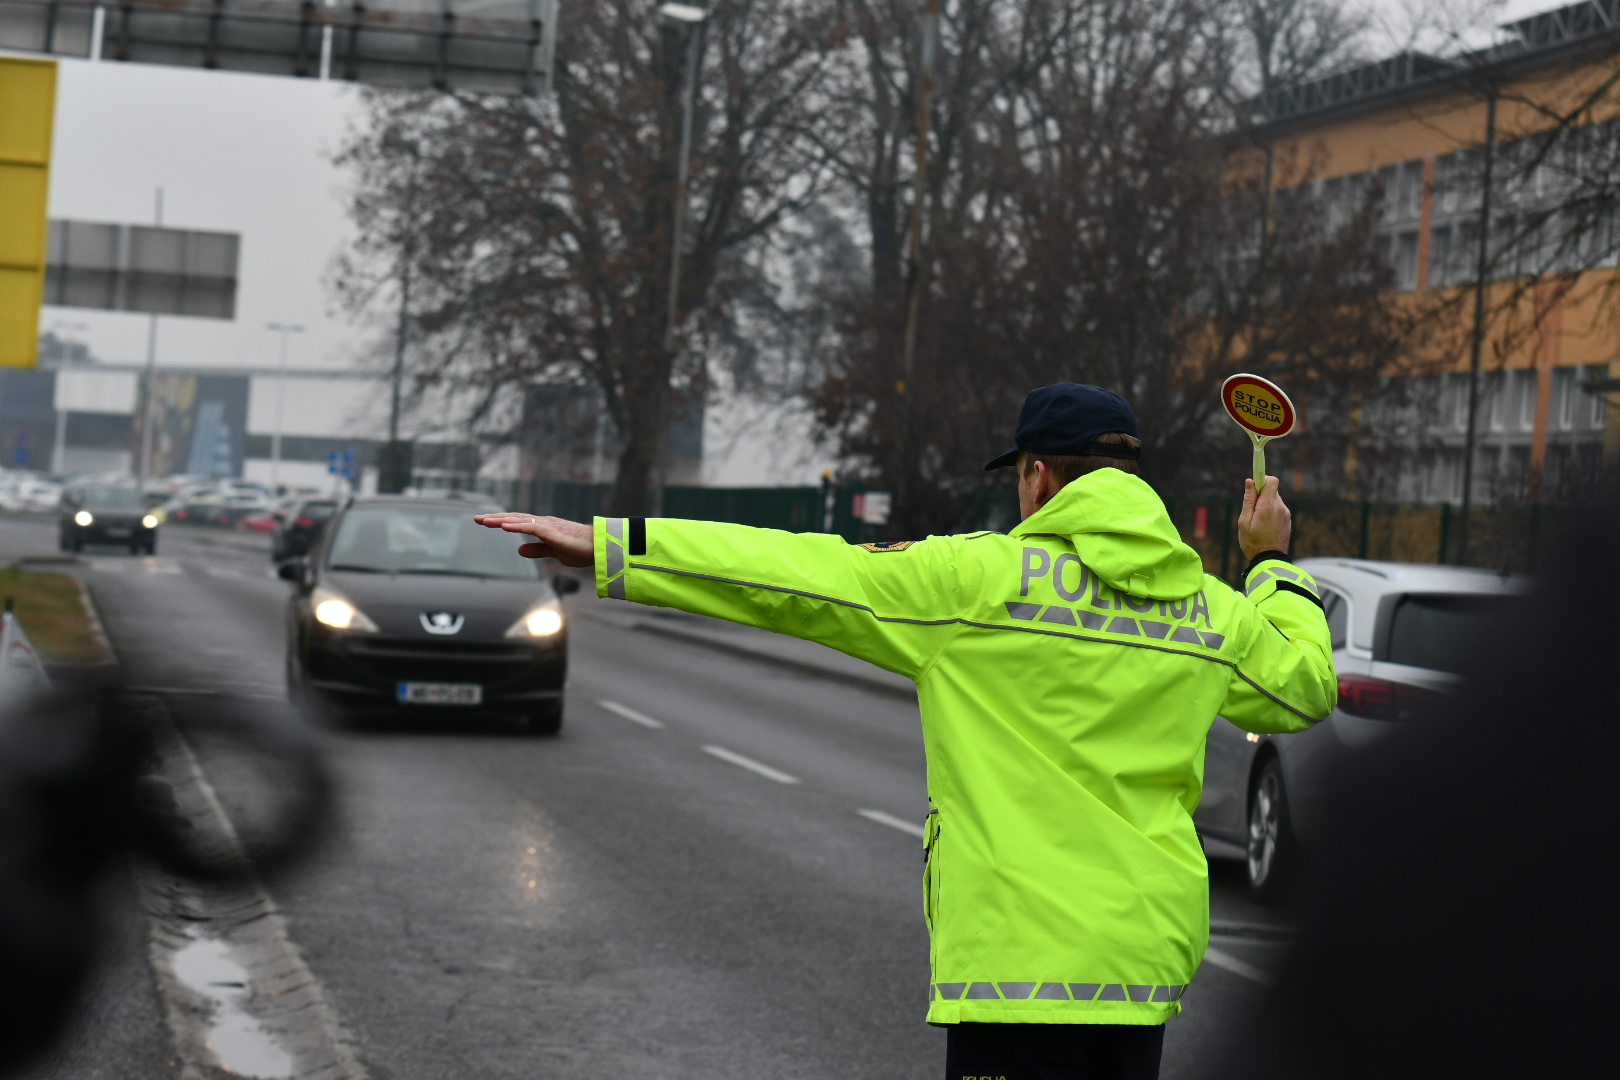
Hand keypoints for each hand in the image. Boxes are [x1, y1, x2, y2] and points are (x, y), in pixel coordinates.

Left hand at [474, 513, 594, 566]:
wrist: (602, 547)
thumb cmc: (582, 549)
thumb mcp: (555, 552)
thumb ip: (538, 550)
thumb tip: (519, 550)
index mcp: (543, 528)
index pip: (517, 523)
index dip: (500, 522)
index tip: (484, 522)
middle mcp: (544, 523)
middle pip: (514, 519)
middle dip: (494, 519)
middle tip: (476, 518)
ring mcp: (548, 526)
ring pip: (520, 521)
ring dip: (501, 520)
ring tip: (484, 521)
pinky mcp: (554, 532)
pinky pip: (531, 527)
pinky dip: (517, 526)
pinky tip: (504, 527)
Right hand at [1238, 476, 1290, 559]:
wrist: (1270, 560)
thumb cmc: (1253, 543)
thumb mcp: (1244, 522)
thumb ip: (1248, 500)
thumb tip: (1250, 482)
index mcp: (1268, 506)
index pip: (1271, 481)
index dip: (1262, 479)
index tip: (1253, 484)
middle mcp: (1280, 508)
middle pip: (1271, 490)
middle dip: (1260, 495)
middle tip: (1251, 510)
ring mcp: (1286, 514)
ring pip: (1274, 500)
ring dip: (1265, 505)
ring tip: (1257, 521)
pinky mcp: (1288, 520)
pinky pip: (1278, 509)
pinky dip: (1270, 512)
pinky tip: (1264, 526)